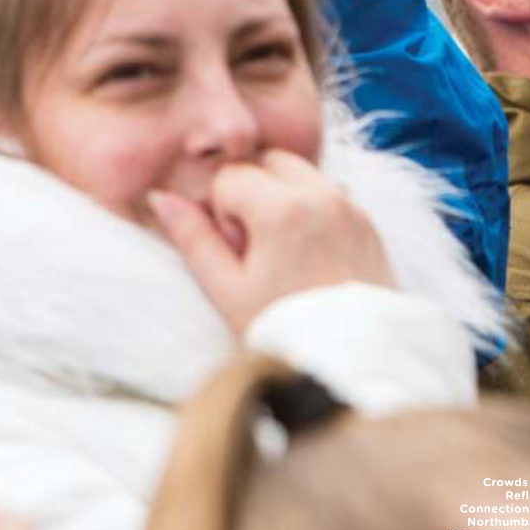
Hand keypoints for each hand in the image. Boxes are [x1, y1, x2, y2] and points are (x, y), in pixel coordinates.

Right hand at [148, 153, 394, 335]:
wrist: (354, 368)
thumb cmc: (286, 332)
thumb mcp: (228, 291)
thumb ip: (193, 238)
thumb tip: (161, 199)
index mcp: (282, 211)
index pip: (230, 176)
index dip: (223, 212)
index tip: (238, 252)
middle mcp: (322, 197)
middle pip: (267, 161)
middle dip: (252, 191)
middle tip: (257, 247)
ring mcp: (351, 209)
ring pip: (299, 172)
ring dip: (281, 196)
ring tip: (282, 252)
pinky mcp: (369, 224)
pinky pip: (329, 195)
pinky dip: (311, 210)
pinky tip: (308, 257)